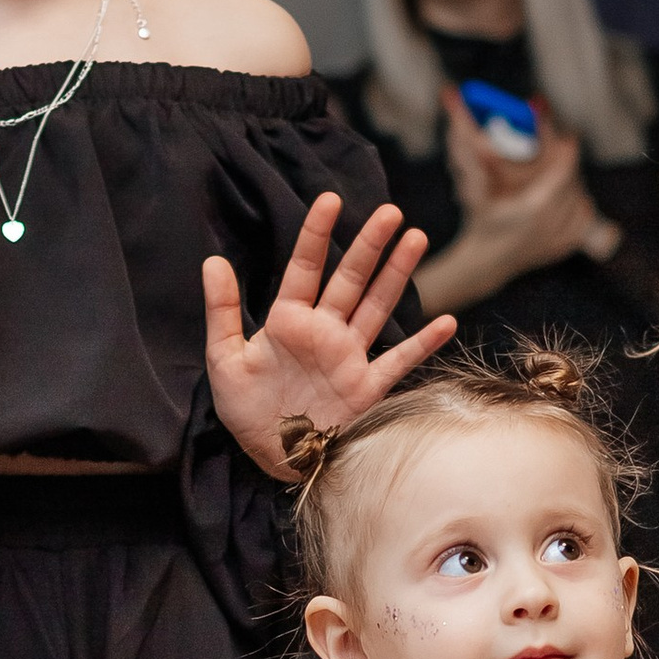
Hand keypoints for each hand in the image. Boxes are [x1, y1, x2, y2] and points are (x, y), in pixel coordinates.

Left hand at [202, 191, 456, 478]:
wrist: (272, 459)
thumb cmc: (246, 412)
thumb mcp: (223, 360)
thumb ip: (221, 312)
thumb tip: (212, 261)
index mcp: (288, 321)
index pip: (305, 268)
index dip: (317, 234)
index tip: (330, 199)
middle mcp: (324, 332)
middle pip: (350, 279)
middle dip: (369, 245)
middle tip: (389, 212)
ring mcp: (349, 357)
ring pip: (377, 306)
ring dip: (396, 275)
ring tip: (415, 238)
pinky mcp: (367, 387)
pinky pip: (399, 360)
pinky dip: (422, 343)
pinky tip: (447, 322)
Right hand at [442, 96, 611, 278]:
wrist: (485, 262)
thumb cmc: (477, 217)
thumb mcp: (472, 181)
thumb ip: (464, 138)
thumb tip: (448, 91)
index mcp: (533, 207)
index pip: (563, 170)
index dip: (567, 150)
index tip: (568, 138)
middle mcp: (550, 224)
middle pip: (571, 183)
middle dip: (567, 164)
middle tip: (564, 148)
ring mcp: (559, 238)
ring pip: (580, 200)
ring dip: (572, 185)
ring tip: (562, 173)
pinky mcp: (564, 247)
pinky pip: (583, 218)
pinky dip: (578, 206)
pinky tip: (568, 199)